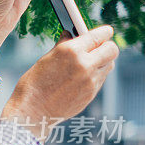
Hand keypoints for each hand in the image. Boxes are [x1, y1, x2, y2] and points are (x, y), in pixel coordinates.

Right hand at [1, 25, 118, 140]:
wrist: (32, 112)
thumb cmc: (33, 85)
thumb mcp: (46, 60)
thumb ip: (64, 46)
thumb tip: (71, 35)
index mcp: (71, 51)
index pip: (99, 35)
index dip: (103, 32)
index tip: (104, 32)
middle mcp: (84, 64)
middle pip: (112, 49)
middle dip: (106, 46)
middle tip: (98, 48)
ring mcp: (90, 80)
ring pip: (109, 65)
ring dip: (101, 61)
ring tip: (87, 64)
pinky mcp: (91, 93)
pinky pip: (100, 78)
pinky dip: (94, 75)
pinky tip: (80, 78)